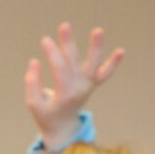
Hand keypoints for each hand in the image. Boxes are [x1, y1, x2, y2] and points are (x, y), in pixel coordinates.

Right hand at [24, 23, 123, 149]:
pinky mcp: (92, 84)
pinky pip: (104, 74)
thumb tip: (35, 62)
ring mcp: (88, 86)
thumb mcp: (34, 103)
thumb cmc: (46, 114)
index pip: (59, 69)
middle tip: (64, 25)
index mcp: (64, 95)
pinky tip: (121, 51)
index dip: (52, 53)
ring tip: (98, 30)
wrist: (63, 128)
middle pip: (74, 63)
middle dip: (68, 44)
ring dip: (96, 47)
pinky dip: (113, 63)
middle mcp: (79, 89)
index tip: (45, 40)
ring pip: (93, 65)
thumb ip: (33, 83)